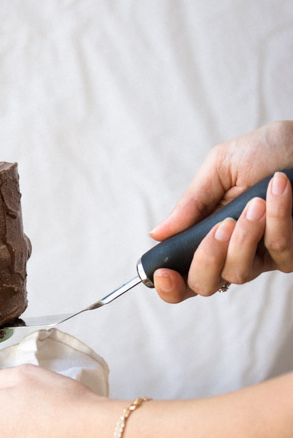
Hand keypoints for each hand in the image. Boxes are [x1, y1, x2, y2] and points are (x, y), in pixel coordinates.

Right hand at [150, 121, 292, 302]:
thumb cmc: (265, 152)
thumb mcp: (220, 168)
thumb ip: (192, 203)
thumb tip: (157, 233)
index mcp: (208, 235)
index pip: (182, 275)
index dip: (169, 285)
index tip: (162, 272)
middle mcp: (232, 252)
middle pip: (205, 284)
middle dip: (206, 259)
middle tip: (220, 228)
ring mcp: (262, 257)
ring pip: (240, 271)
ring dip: (245, 235)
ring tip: (254, 202)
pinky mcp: (290, 253)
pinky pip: (278, 250)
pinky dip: (277, 218)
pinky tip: (278, 188)